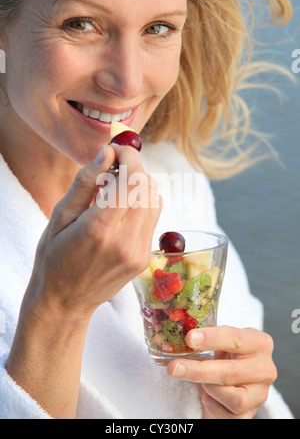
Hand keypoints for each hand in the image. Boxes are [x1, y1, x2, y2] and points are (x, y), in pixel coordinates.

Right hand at [25, 144, 161, 319]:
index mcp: (99, 229)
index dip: (128, 156)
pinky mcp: (144, 258)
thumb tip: (107, 152)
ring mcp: (138, 253)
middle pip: (148, 187)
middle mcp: (125, 242)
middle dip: (134, 168)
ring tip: (115, 190)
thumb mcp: (59, 216)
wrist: (65, 301)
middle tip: (112, 168)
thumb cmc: (54, 257)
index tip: (116, 150)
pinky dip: (141, 204)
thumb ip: (85, 182)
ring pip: (155, 200)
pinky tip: (121, 209)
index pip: (131, 180)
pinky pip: (153, 218)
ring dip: (139, 186)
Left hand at [167, 326, 276, 418]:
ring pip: (234, 398)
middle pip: (230, 372)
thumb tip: (178, 338)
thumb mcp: (220, 342)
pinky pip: (229, 415)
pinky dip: (213, 405)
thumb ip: (205, 339)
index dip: (211, 338)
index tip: (190, 338)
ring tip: (202, 383)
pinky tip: (207, 396)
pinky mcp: (252, 413)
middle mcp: (265, 368)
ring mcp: (261, 393)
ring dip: (210, 389)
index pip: (234, 338)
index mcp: (259, 342)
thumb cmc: (226, 356)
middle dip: (198, 370)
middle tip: (174, 367)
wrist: (236, 381)